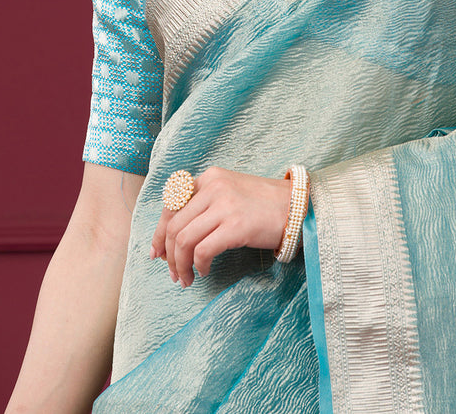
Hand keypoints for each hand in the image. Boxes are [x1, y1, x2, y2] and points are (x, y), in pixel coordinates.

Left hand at [150, 167, 291, 286]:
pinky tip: (205, 271)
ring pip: (183, 240)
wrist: (298, 206)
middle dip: (168, 255)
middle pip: (173, 225)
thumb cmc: (264, 204)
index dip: (159, 232)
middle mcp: (213, 187)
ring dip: (180, 265)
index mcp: (209, 177)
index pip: (171, 205)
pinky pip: (202, 251)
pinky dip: (198, 265)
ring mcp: (224, 205)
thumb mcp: (230, 192)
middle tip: (174, 273)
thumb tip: (176, 236)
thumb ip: (205, 204)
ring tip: (186, 278)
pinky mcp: (235, 226)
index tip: (158, 253)